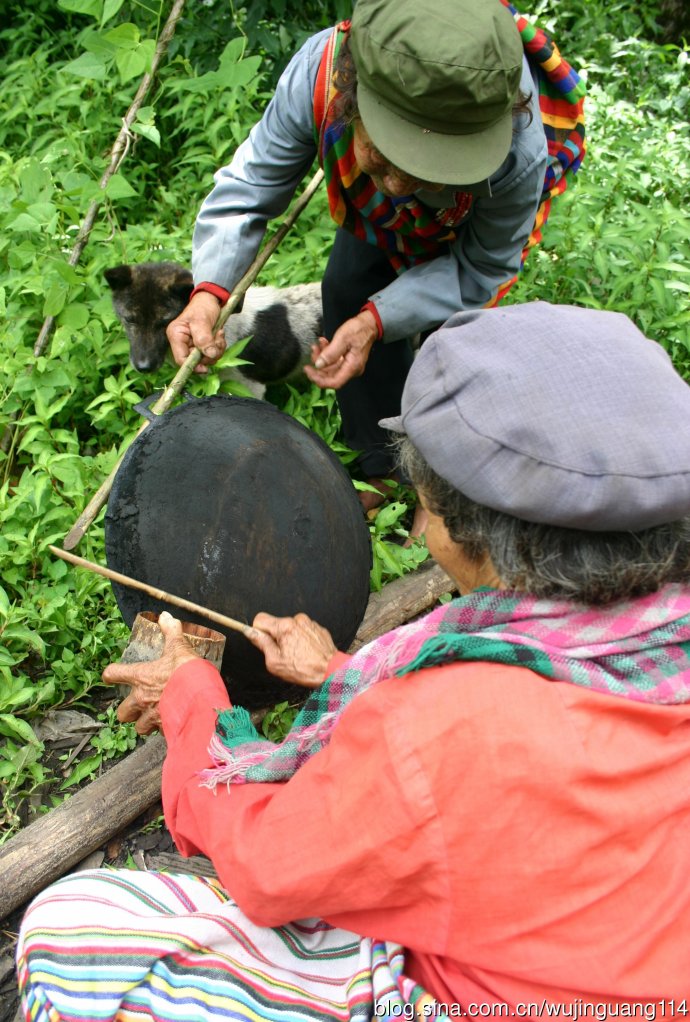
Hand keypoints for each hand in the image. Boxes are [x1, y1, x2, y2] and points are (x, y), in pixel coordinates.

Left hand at [102, 612, 200, 734]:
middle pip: (122, 713)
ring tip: (154, 717)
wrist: (201, 698)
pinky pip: (159, 733)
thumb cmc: (186, 672)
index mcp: (140, 677)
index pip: (113, 675)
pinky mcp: (165, 729)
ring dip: (144, 723)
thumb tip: (166, 616)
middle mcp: (141, 699)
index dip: (110, 674)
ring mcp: (152, 716)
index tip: (111, 675)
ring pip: (139, 727)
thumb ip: (171, 632)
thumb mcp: (179, 647)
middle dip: (128, 711)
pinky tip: (172, 722)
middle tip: (138, 704)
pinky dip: (163, 729)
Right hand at [166, 292, 226, 373]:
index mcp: (176, 336)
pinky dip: (219, 346)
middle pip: (195, 361)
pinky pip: (213, 353)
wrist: (211, 300)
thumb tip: (209, 354)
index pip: (180, 359)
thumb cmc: (203, 306)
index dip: (193, 366)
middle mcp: (183, 342)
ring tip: (218, 335)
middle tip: (217, 341)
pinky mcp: (203, 345)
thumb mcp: (202, 321)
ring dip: (216, 349)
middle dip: (209, 354)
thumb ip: (204, 338)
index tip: (205, 367)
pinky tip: (219, 335)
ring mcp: (193, 345)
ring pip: (206, 358)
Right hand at [247, 612, 336, 687]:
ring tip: (297, 654)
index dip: (258, 632)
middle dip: (276, 637)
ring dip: (290, 638)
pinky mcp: (317, 628)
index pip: (260, 619)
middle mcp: (297, 620)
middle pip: (276, 624)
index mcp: (285, 626)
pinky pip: (302, 630)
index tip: (262, 642)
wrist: (331, 671)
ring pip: (290, 627)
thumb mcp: (275, 662)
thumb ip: (262, 644)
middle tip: (283, 654)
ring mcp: (309, 622)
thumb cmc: (304, 669)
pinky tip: (306, 652)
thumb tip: (251, 632)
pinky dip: (301, 639)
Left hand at [303, 310, 377, 389]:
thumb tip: (318, 365)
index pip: (334, 382)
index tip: (309, 370)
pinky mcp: (346, 361)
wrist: (369, 324)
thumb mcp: (342, 338)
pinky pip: (333, 362)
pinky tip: (323, 344)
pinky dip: (326, 354)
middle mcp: (351, 369)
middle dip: (318, 366)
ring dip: (321, 358)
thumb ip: (330, 353)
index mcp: (352, 367)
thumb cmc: (359, 330)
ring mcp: (349, 366)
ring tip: (317, 346)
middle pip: (330, 376)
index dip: (319, 379)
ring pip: (330, 368)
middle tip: (312, 353)